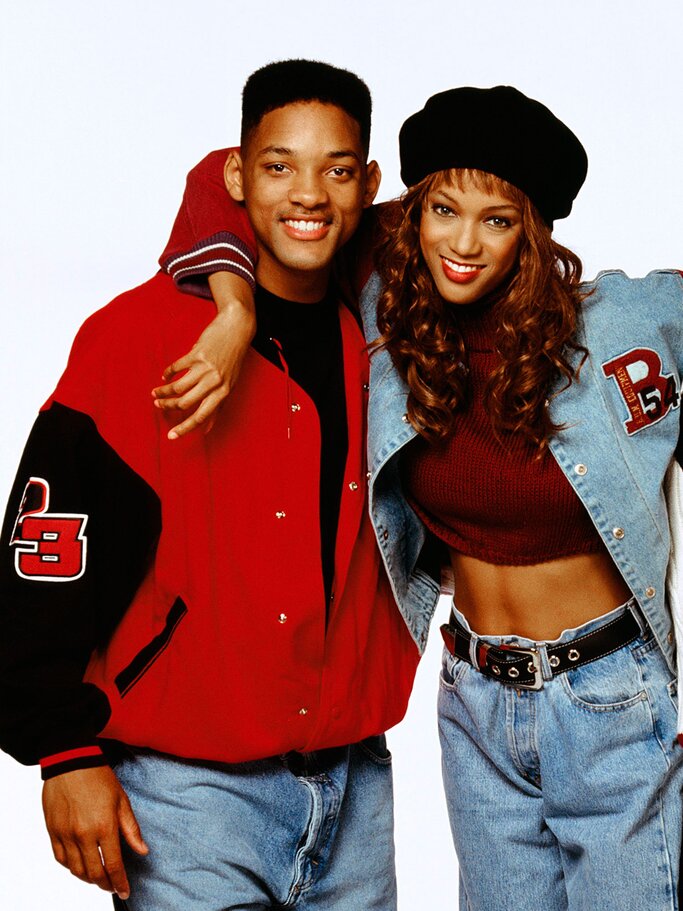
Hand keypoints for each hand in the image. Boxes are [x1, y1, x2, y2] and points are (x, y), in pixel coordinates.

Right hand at [42, 765, 147, 899]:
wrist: (71, 761)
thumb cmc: (99, 777)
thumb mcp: (122, 800)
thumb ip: (131, 829)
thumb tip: (143, 851)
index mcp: (104, 826)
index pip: (114, 865)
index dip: (120, 882)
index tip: (125, 891)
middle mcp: (83, 835)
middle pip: (94, 873)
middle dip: (105, 884)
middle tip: (112, 886)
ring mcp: (65, 834)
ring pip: (76, 870)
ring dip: (88, 878)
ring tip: (98, 877)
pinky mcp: (52, 831)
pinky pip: (60, 859)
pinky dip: (71, 867)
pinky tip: (80, 865)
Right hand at [153, 273, 255, 439]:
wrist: (237, 328)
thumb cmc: (234, 359)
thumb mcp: (230, 384)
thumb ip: (218, 405)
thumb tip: (208, 429)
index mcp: (223, 392)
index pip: (202, 416)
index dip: (185, 428)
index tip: (171, 436)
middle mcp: (215, 382)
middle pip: (185, 402)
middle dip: (168, 407)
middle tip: (158, 406)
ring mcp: (205, 368)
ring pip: (178, 387)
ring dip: (163, 392)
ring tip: (155, 393)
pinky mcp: (196, 354)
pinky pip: (176, 368)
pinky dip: (167, 374)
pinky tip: (164, 376)